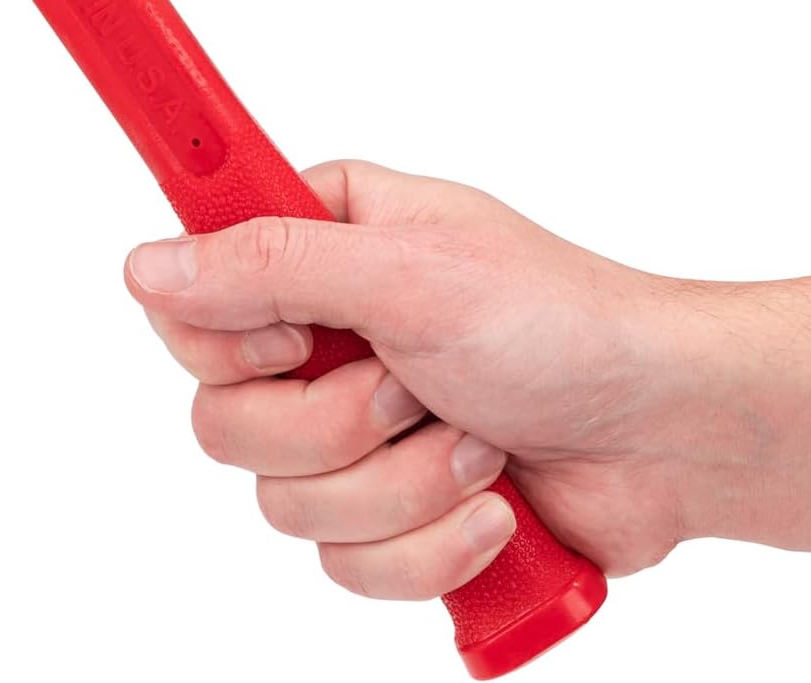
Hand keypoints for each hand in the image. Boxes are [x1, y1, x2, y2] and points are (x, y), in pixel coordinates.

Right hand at [123, 159, 694, 600]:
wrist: (665, 433)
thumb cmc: (563, 325)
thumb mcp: (412, 274)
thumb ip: (269, 266)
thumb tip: (145, 263)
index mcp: (325, 246)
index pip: (191, 296)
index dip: (230, 339)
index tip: (299, 342)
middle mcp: (327, 336)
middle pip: (225, 418)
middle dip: (337, 429)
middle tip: (414, 389)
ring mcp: (355, 432)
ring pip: (284, 503)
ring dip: (401, 487)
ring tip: (478, 442)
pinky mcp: (391, 512)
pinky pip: (346, 565)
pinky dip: (429, 547)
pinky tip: (493, 504)